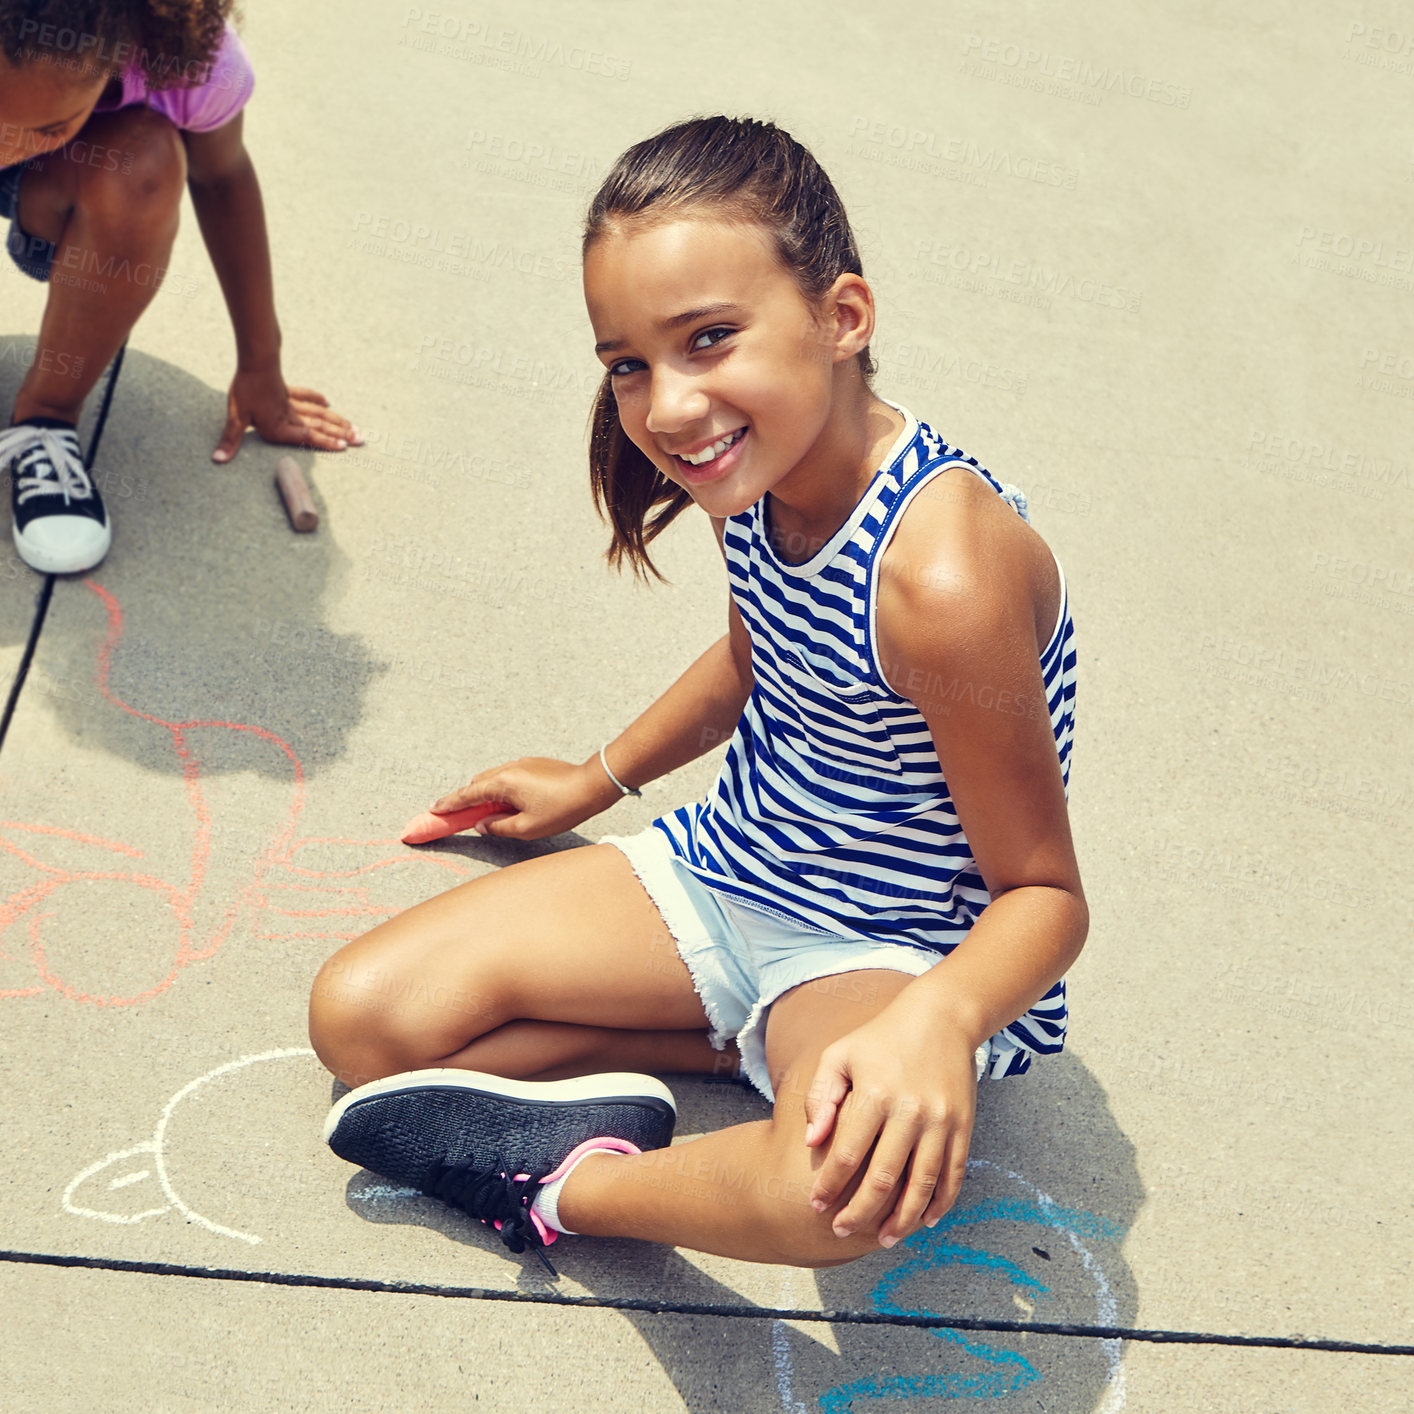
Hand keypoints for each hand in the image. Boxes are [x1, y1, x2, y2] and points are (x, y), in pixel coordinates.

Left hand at [213, 366, 361, 462]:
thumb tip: (217, 460)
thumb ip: (230, 440)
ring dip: (337, 421)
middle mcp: (290, 416)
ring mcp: (291, 402)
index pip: (308, 437)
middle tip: (361, 439)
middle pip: (320, 426)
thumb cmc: (245, 390)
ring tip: (354, 427)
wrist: (255, 361)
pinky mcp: (288, 390)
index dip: (326, 442)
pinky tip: (328, 403)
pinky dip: (318, 400)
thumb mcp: (235, 417)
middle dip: (341, 434)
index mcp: (280, 426)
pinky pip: (306, 397)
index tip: (344, 447)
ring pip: (319, 414)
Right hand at [429, 756, 617, 841]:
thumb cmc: (562, 809)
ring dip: (485, 793)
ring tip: (485, 812)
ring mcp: (522, 763)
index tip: (434, 810)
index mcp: (503, 783)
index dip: (449, 804)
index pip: (468, 795)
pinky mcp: (533, 764)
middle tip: (456, 815)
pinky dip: (500, 787)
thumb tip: (482, 824)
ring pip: (493, 778)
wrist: (592, 785)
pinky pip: (508, 775)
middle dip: (466, 799)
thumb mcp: (528, 827)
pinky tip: (509, 802)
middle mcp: (508, 768)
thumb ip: (499, 827)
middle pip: (478, 784)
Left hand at [802, 1001, 977, 1247]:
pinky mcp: (963, 1126)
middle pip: (883, 1178)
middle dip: (860, 1212)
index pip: (847, 1154)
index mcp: (875, 1094)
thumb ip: (821, 1097)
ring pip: (921, 1185)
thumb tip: (813, 1142)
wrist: (941, 1017)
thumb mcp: (840, 1055)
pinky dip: (941, 1203)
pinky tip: (926, 1221)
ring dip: (902, 1219)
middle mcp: (909, 1111)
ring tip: (884, 1240)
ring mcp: (940, 1121)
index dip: (829, 1185)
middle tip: (842, 1231)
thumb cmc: (880, 1038)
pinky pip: (953, 1174)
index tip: (815, 1204)